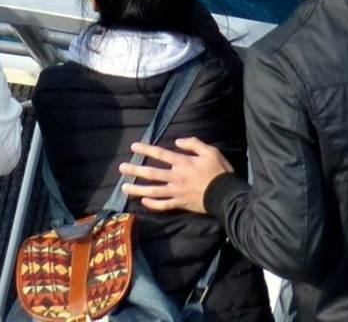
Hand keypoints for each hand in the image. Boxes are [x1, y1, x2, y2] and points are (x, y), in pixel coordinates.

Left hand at [117, 136, 231, 214]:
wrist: (226, 195)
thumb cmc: (219, 172)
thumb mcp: (210, 151)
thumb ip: (194, 143)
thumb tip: (178, 141)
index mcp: (183, 163)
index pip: (160, 154)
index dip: (146, 149)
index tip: (133, 147)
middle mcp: (176, 177)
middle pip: (151, 173)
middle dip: (135, 170)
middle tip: (121, 169)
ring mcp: (177, 192)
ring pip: (153, 191)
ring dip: (137, 189)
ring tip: (124, 187)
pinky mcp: (181, 203)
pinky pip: (164, 205)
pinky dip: (153, 204)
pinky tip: (143, 201)